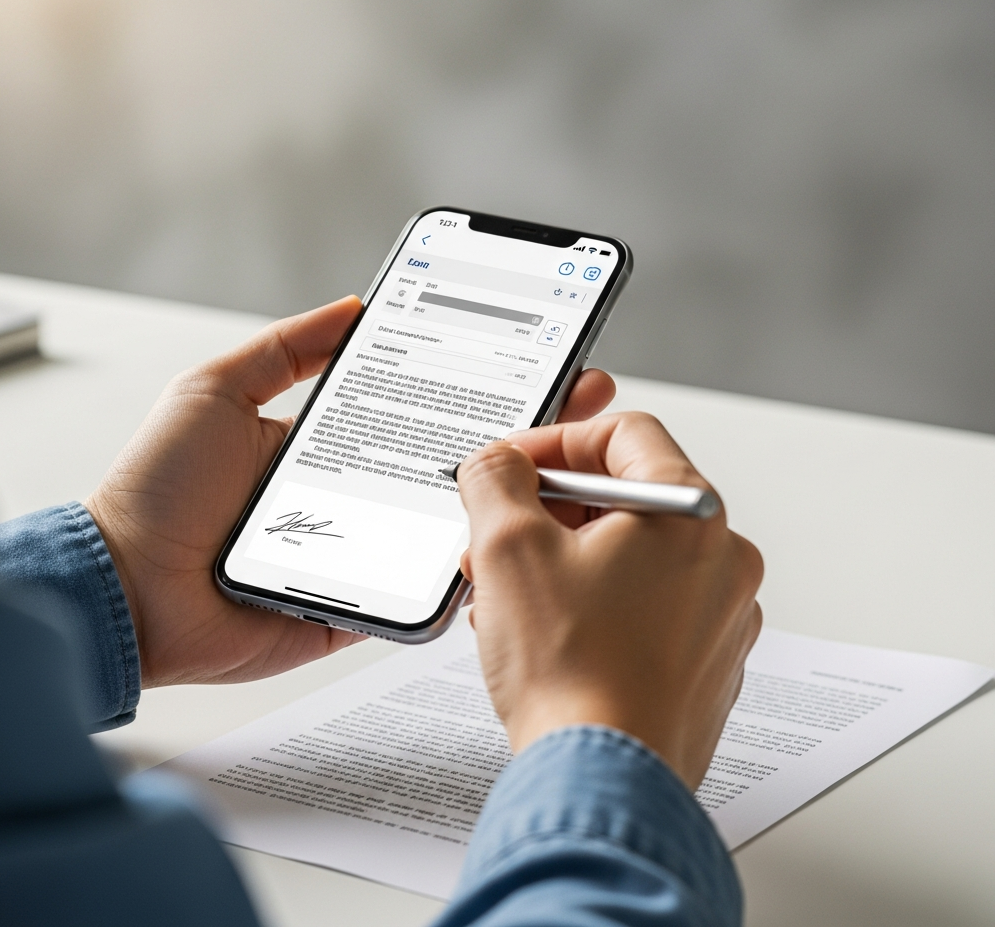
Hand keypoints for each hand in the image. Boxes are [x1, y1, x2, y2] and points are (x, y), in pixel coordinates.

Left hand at [86, 297, 615, 687]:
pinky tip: (508, 540)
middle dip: (514, 434)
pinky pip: (422, 594)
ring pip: (448, 527)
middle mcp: (356, 497)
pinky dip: (464, 574)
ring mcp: (364, 555)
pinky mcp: (361, 608)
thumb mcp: (217, 392)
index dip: (474, 384)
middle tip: (574, 403)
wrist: (126, 591)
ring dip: (501, 502)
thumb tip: (353, 307)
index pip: (418, 408)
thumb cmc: (158, 491)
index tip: (529, 358)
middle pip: (447, 464)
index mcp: (332, 445)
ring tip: (561, 469)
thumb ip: (285, 349)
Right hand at [457, 413, 763, 789]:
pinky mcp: (703, 663)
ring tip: (506, 594)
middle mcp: (721, 561)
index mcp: (690, 515)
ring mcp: (717, 616)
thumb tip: (497, 464)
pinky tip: (542, 633)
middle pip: (625, 498)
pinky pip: (642, 607)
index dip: (554, 441)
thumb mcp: (508, 547)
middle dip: (548, 511)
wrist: (602, 782)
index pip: (624, 433)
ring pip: (628, 556)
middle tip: (498, 533)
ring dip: (560, 561)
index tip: (513, 466)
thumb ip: (495, 478)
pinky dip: (590, 605)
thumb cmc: (574, 674)